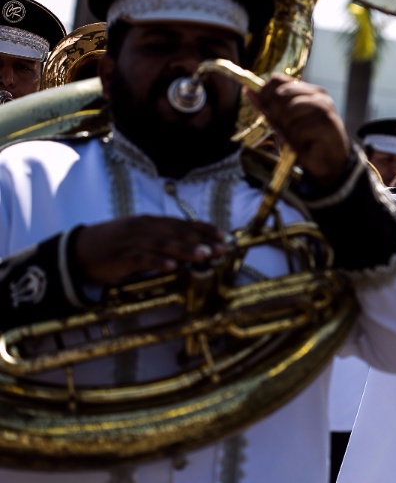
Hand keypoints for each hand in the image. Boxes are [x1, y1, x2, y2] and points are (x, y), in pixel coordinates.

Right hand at [73, 216, 225, 285]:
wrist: (77, 250)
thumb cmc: (114, 245)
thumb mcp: (140, 237)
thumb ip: (163, 239)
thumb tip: (192, 248)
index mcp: (151, 222)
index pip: (183, 223)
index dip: (204, 229)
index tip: (224, 236)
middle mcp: (144, 228)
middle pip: (177, 232)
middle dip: (201, 240)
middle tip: (221, 249)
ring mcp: (133, 241)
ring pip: (164, 244)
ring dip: (185, 249)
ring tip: (204, 255)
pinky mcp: (121, 257)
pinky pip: (142, 259)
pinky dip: (158, 262)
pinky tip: (172, 267)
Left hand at [247, 75, 350, 184]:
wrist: (329, 164)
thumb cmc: (306, 142)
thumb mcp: (283, 123)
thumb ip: (268, 108)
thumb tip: (247, 91)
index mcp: (306, 90)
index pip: (277, 79)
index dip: (264, 94)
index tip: (266, 112)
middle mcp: (317, 94)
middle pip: (281, 94)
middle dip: (276, 116)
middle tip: (285, 131)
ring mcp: (324, 106)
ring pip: (289, 111)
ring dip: (288, 131)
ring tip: (297, 139)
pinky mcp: (327, 122)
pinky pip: (299, 130)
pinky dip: (297, 142)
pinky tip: (306, 146)